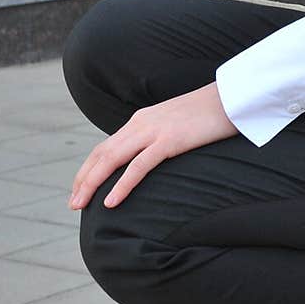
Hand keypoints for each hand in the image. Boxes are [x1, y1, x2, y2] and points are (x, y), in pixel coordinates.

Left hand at [68, 82, 238, 210]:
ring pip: (112, 160)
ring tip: (80, 205)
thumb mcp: (176, 124)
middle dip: (83, 179)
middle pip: (102, 154)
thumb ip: (160, 137)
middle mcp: (141, 124)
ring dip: (92, 183)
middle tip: (73, 203)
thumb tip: (152, 157)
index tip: (80, 188)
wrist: (231, 98)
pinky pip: (139, 167)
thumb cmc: (209, 114)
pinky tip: (111, 202)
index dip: (89, 168)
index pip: (105, 147)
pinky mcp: (169, 141)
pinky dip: (121, 185)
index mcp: (141, 120)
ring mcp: (154, 131)